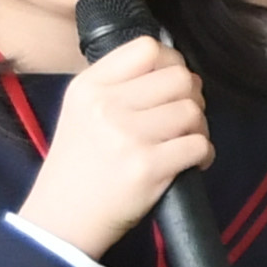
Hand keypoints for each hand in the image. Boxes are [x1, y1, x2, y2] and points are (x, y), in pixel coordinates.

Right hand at [11, 27, 211, 264]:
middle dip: (192, 96)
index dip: (171, 63)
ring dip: (199, 127)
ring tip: (185, 141)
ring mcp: (127, 136)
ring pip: (192, 111)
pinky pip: (198, 145)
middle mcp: (106, 105)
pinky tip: (191, 162)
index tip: (172, 85)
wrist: (62, 218)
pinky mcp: (147, 167)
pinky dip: (203, 154)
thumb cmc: (80, 164)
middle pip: (179, 77)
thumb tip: (174, 68)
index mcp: (89, 86)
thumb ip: (119, 84)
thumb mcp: (81, 110)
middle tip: (184, 116)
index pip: (148, 48)